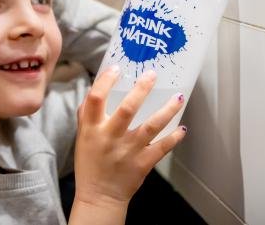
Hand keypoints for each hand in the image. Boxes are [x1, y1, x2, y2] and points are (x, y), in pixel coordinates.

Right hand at [70, 67, 186, 224]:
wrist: (99, 196)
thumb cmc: (90, 163)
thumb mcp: (82, 136)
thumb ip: (87, 114)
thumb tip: (96, 89)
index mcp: (92, 128)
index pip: (95, 98)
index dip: (106, 81)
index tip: (117, 68)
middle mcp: (111, 137)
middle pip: (128, 109)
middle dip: (142, 89)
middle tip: (152, 74)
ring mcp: (129, 150)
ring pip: (151, 126)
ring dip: (167, 110)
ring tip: (179, 97)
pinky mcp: (143, 163)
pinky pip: (162, 147)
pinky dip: (174, 137)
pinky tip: (182, 128)